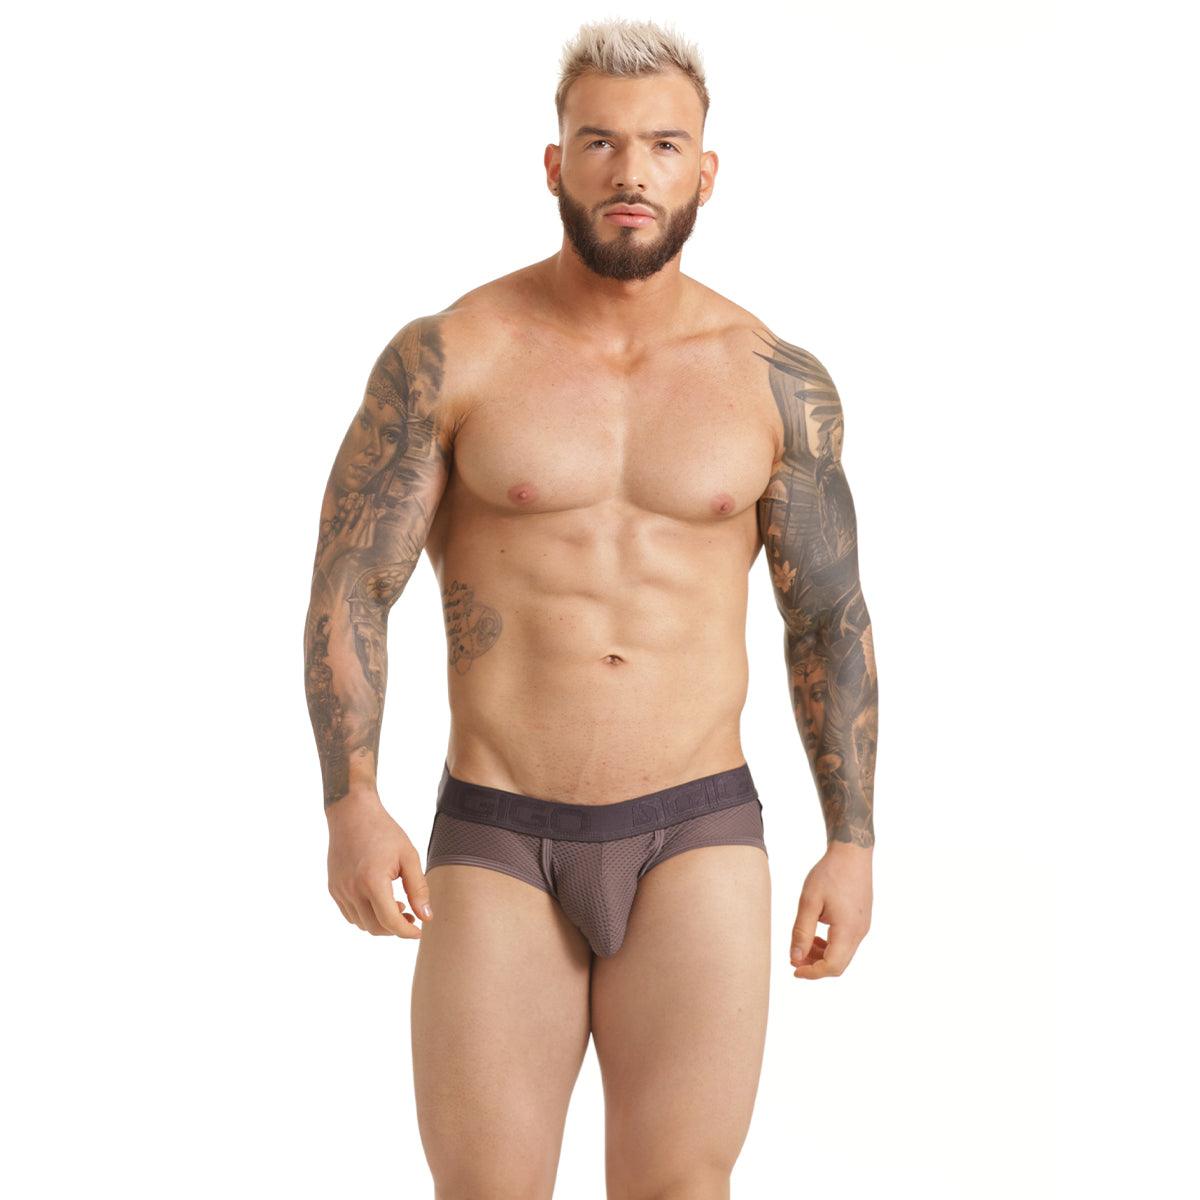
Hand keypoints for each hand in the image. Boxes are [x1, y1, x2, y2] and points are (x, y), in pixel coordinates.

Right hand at [326, 789, 431, 937]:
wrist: (352, 813)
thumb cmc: (384, 831)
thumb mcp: (408, 856)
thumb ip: (418, 888)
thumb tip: (426, 916)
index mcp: (372, 881)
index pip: (390, 921)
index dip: (407, 931)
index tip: (419, 930)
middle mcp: (352, 889)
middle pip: (375, 928)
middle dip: (395, 929)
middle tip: (411, 917)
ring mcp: (339, 890)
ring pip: (361, 924)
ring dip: (380, 923)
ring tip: (397, 905)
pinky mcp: (333, 888)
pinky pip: (350, 914)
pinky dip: (366, 916)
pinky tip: (379, 901)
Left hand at [790, 842, 872, 977]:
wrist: (852, 853)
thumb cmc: (829, 874)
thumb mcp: (809, 902)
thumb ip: (802, 932)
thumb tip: (794, 957)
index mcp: (848, 930)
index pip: (831, 966)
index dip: (811, 973)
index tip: (793, 968)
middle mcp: (860, 933)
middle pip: (838, 964)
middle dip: (815, 966)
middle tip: (794, 958)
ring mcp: (863, 927)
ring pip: (843, 954)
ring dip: (822, 955)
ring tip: (802, 944)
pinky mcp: (861, 921)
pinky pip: (847, 943)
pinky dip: (830, 945)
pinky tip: (816, 934)